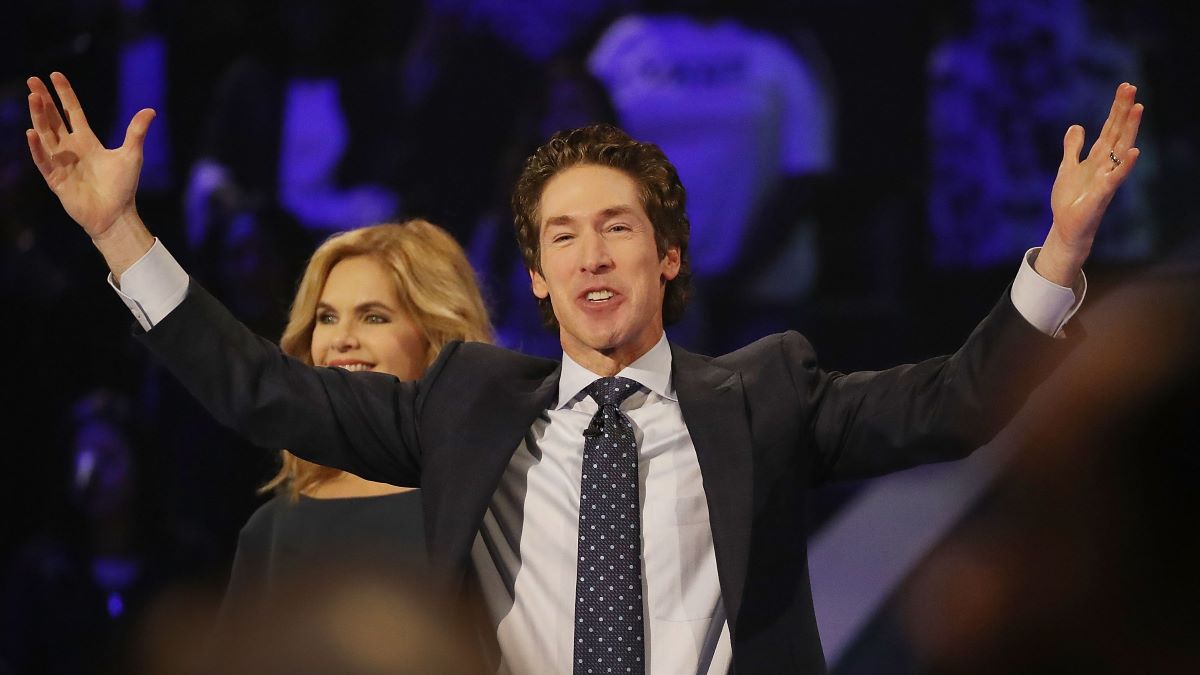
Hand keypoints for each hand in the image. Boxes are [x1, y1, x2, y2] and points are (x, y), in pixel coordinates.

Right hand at [27, 72, 155, 239]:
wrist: (116, 216)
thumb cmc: (123, 187)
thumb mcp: (132, 155)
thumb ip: (136, 132)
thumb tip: (151, 110)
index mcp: (87, 141)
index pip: (72, 112)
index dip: (64, 94)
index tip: (54, 75)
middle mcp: (70, 148)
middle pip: (53, 119)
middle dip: (43, 100)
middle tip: (32, 80)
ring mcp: (61, 162)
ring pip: (45, 135)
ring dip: (38, 117)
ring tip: (33, 97)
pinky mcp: (55, 179)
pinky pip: (43, 160)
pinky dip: (37, 148)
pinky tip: (32, 133)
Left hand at [1037, 82, 1142, 285]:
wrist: (1067, 227)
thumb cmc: (1070, 199)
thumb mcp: (1067, 167)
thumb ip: (1073, 148)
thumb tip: (1077, 126)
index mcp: (1097, 156)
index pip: (1110, 127)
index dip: (1116, 108)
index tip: (1124, 87)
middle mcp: (1106, 163)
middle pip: (1117, 132)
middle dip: (1124, 110)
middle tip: (1131, 87)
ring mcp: (1107, 177)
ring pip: (1122, 149)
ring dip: (1130, 129)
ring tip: (1138, 108)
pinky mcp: (1103, 193)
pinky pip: (1117, 177)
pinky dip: (1125, 165)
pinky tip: (1135, 151)